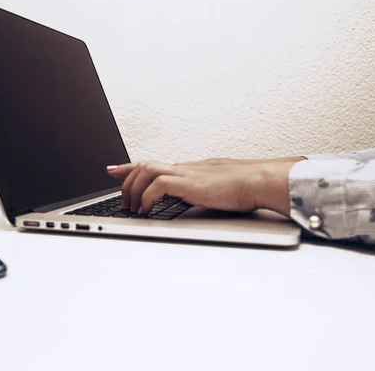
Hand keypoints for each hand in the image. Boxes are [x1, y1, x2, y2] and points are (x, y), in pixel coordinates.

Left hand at [106, 159, 302, 216]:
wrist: (260, 180)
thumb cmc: (246, 186)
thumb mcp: (218, 188)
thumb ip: (205, 191)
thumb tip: (199, 199)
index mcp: (190, 169)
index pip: (154, 164)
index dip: (130, 167)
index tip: (114, 170)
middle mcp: (185, 168)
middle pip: (145, 165)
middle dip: (126, 180)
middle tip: (120, 198)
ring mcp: (186, 173)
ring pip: (146, 170)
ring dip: (134, 189)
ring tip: (132, 207)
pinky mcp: (189, 182)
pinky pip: (158, 184)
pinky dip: (147, 197)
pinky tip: (146, 210)